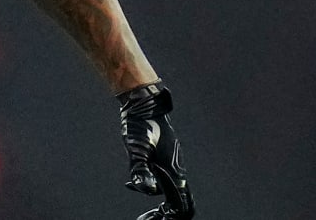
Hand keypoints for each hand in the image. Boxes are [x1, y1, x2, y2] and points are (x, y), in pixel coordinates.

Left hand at [117, 81, 194, 218]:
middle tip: (146, 219)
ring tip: (145, 213)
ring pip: (173, 194)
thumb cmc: (141, 125)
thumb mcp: (137, 148)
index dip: (170, 218)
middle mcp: (176, 172)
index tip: (152, 219)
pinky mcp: (165, 161)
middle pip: (180, 204)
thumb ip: (141, 170)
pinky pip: (165, 183)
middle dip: (167, 216)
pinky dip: (155, 191)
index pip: (181, 205)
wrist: (143, 106)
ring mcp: (172, 166)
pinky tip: (134, 184)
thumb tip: (146, 189)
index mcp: (174, 172)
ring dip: (162, 207)